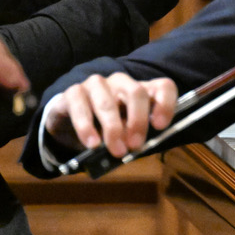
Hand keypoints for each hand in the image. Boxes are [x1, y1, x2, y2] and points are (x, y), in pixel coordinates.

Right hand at [46, 72, 177, 157]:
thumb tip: (134, 146)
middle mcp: (121, 83)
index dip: (165, 104)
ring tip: (115, 151)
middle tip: (135, 146)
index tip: (160, 126)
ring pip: (107, 100)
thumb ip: (133, 138)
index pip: (163, 87)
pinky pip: (80, 105)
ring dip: (113, 128)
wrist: (69, 125)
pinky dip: (86, 126)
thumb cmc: (104, 131)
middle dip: (137, 121)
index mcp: (140, 92)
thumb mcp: (125, 136)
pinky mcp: (73, 92)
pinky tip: (91, 143)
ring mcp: (96, 85)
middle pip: (136, 92)